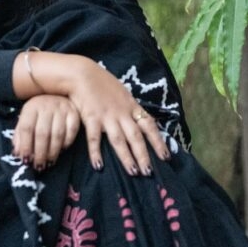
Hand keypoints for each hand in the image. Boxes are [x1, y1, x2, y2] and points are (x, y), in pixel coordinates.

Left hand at [12, 95, 80, 170]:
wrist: (58, 94)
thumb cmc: (39, 112)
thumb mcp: (26, 119)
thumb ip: (20, 136)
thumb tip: (17, 154)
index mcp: (31, 107)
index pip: (26, 128)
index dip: (25, 146)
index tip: (26, 160)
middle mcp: (47, 106)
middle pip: (42, 133)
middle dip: (40, 153)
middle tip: (39, 166)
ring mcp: (62, 109)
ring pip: (58, 134)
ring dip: (53, 152)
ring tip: (49, 161)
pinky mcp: (74, 113)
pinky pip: (72, 132)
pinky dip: (67, 143)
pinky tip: (62, 150)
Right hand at [67, 59, 170, 175]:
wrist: (82, 74)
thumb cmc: (102, 83)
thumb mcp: (122, 93)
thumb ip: (130, 108)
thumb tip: (141, 120)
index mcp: (132, 106)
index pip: (149, 126)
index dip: (158, 142)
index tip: (166, 157)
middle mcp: (122, 113)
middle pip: (136, 137)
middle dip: (144, 155)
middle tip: (149, 172)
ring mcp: (107, 116)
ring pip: (119, 140)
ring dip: (127, 158)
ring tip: (133, 173)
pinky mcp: (91, 118)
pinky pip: (94, 139)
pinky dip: (96, 153)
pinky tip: (98, 166)